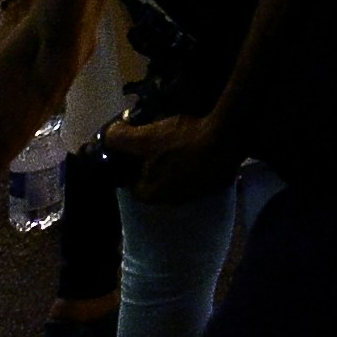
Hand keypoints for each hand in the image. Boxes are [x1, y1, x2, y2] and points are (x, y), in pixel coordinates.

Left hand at [101, 109, 224, 187]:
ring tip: (181, 139)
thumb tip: (109, 136)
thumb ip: (119, 138)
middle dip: (154, 163)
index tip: (138, 146)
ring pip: (177, 178)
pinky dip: (195, 162)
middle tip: (159, 140)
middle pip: (155, 180)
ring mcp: (196, 194)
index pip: (132, 183)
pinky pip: (197, 174)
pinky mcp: (214, 185)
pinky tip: (199, 144)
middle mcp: (172, 201)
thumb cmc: (181, 141)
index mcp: (151, 194)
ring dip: (176, 163)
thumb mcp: (144, 137)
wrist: (227, 138)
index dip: (131, 163)